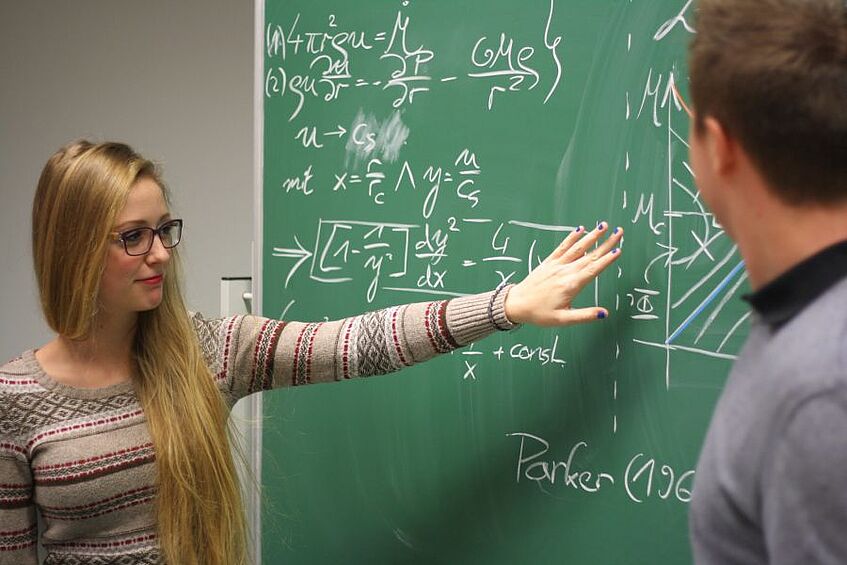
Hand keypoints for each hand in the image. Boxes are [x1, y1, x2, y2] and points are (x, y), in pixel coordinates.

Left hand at [504, 222, 622, 325]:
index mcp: (570, 285)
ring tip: (603, 225)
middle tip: (619, 231)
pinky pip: (562, 247)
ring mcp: (556, 265)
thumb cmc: (538, 314)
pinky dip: (571, 237)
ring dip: (591, 236)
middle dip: (606, 243)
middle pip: (590, 255)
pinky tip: (580, 229)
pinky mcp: (548, 263)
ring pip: (577, 248)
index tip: (618, 250)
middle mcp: (564, 272)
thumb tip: (604, 313)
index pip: (593, 269)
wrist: (515, 304)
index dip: (607, 259)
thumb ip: (584, 316)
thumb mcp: (563, 320)